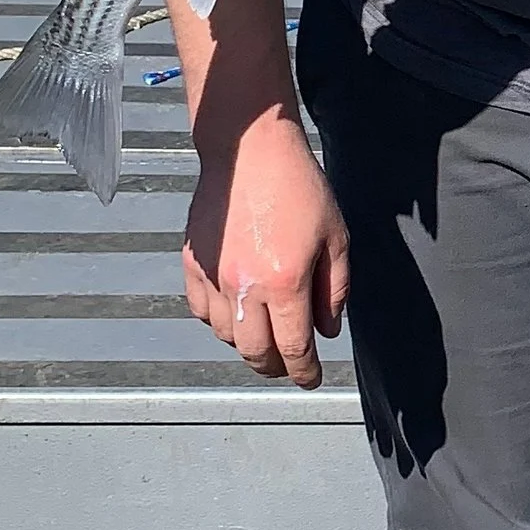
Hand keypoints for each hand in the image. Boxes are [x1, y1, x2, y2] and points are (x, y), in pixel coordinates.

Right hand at [183, 114, 349, 389]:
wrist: (249, 150)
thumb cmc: (298, 186)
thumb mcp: (337, 237)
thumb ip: (334, 290)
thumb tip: (327, 330)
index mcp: (286, 282)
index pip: (294, 347)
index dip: (304, 372)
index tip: (311, 380)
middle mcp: (244, 287)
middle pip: (254, 352)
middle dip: (274, 367)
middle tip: (288, 367)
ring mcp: (213, 276)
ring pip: (225, 336)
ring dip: (247, 345)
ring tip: (265, 337)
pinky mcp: (192, 263)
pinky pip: (201, 311)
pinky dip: (218, 323)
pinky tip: (235, 314)